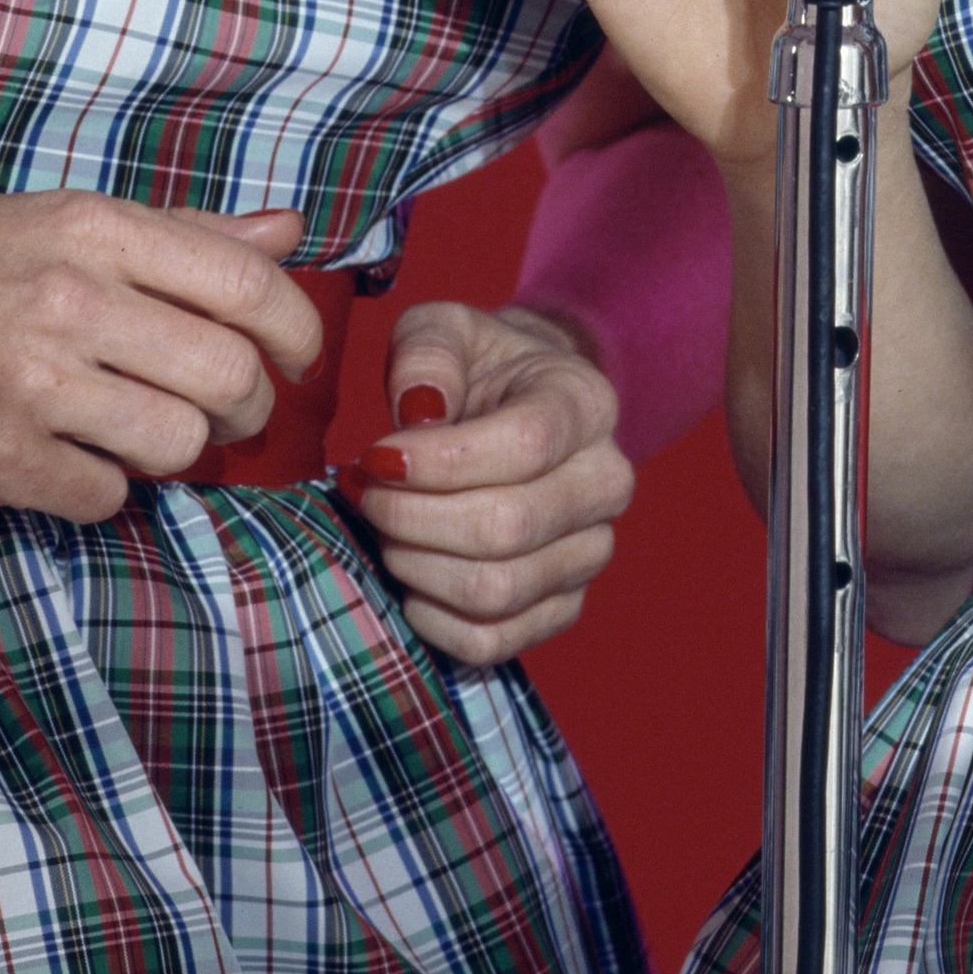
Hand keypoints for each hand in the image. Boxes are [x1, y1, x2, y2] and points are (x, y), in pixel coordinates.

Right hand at [0, 193, 328, 518]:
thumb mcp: (62, 221)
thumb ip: (180, 235)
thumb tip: (289, 234)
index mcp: (96, 229)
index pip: (250, 286)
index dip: (298, 333)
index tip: (298, 357)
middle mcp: (71, 299)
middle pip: (229, 376)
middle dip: (249, 408)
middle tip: (227, 413)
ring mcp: (31, 384)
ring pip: (179, 445)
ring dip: (178, 453)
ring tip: (141, 432)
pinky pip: (106, 497)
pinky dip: (103, 488)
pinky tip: (69, 458)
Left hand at [348, 301, 635, 661]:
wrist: (515, 407)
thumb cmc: (473, 367)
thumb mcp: (443, 330)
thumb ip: (428, 354)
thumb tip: (419, 415)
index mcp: (586, 403)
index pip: (523, 446)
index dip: (437, 462)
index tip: (374, 457)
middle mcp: (605, 481)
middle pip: (506, 527)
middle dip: (412, 517)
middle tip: (366, 494)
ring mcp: (591, 551)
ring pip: (497, 590)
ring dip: (416, 566)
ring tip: (384, 528)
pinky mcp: (564, 605)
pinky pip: (495, 643)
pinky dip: (434, 621)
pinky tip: (408, 578)